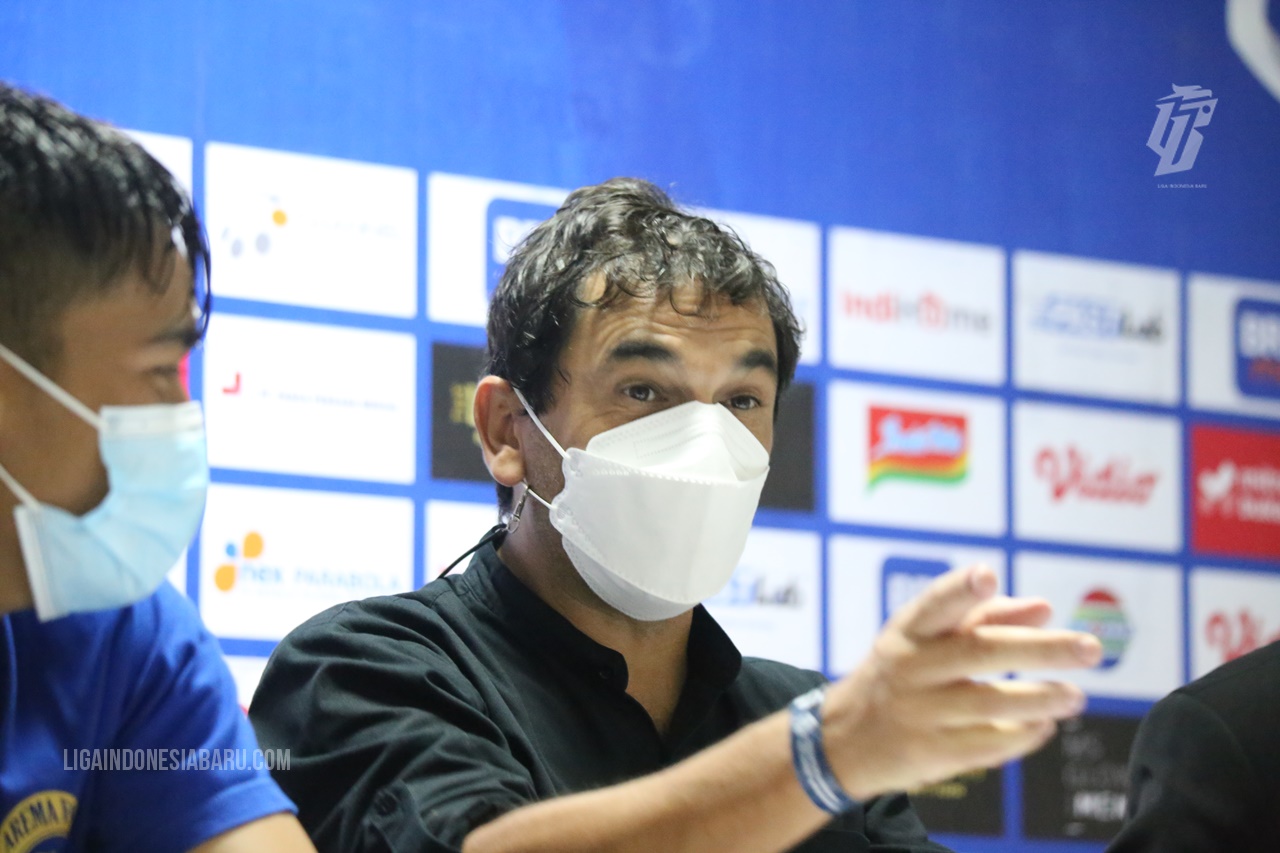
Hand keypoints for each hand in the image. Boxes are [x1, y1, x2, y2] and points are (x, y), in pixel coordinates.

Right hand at [822, 564, 1100, 799]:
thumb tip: (1044, 608)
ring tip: (1074, 695)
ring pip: (990, 703)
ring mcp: (920, 713)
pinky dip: (1024, 735)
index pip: (935, 604)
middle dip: (1040, 649)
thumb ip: (984, 617)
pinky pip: (988, 745)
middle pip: (979, 653)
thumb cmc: (899, 676)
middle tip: (1089, 648)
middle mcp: (912, 668)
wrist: (845, 740)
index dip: (959, 589)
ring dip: (1041, 698)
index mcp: (909, 631)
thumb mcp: (924, 639)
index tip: (987, 576)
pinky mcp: (931, 753)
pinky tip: (1045, 725)